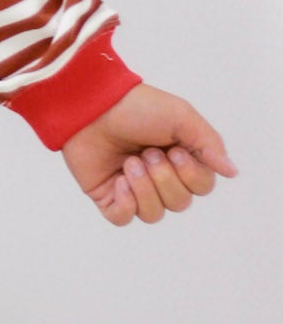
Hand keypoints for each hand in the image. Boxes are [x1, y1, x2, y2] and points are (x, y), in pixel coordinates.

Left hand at [61, 82, 238, 226]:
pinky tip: (119, 180)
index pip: (202, 188)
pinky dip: (125, 202)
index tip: (174, 149)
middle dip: (164, 178)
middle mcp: (159, 177)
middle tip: (147, 153)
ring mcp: (133, 188)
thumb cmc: (136, 106)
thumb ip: (209, 144)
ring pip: (154, 214)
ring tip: (129, 162)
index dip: (190, 174)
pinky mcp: (108, 195)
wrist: (91, 104)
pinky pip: (123, 218)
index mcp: (180, 159)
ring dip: (144, 188)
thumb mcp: (181, 117)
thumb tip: (232, 171)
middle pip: (180, 203)